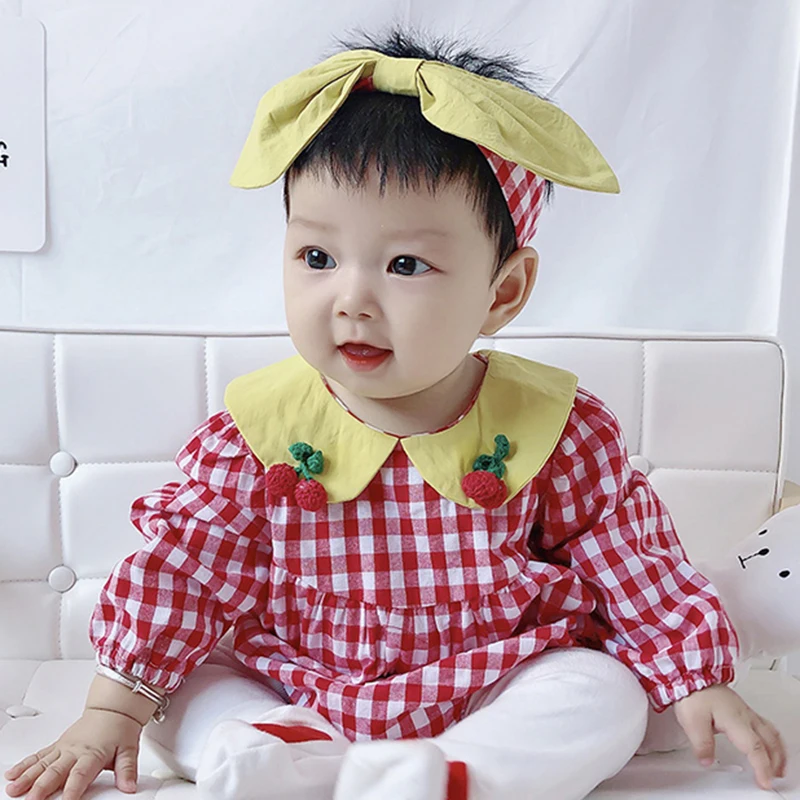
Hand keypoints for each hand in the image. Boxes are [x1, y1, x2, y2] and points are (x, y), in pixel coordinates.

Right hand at [3, 708, 142, 799]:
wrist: (113, 709)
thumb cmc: (120, 729)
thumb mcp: (129, 749)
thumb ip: (127, 769)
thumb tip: (130, 786)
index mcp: (93, 753)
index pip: (81, 775)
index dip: (72, 789)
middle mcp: (75, 751)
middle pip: (56, 771)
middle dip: (42, 787)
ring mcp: (64, 748)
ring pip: (42, 763)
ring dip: (27, 776)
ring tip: (14, 788)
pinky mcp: (57, 745)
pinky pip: (39, 755)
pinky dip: (24, 764)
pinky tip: (12, 774)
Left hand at [673, 684, 786, 789]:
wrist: (692, 674)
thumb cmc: (693, 694)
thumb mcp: (692, 721)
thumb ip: (701, 744)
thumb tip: (707, 761)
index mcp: (735, 720)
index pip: (755, 748)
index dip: (762, 767)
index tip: (765, 781)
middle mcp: (744, 716)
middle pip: (769, 742)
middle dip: (774, 762)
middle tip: (773, 777)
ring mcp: (744, 711)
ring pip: (771, 733)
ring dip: (778, 751)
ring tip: (778, 765)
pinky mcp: (741, 708)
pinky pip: (766, 725)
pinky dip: (773, 740)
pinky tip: (770, 743)